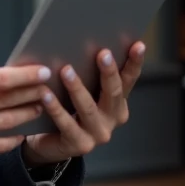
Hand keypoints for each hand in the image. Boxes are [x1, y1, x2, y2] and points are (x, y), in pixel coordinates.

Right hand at [0, 66, 50, 160]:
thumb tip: (7, 78)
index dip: (25, 75)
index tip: (43, 71)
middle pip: (7, 100)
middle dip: (32, 93)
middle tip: (49, 89)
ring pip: (5, 122)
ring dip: (26, 114)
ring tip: (39, 107)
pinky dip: (11, 140)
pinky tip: (21, 134)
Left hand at [21, 42, 145, 166]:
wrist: (51, 143)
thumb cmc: (68, 109)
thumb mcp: (83, 91)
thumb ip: (88, 74)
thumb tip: (82, 40)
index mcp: (117, 103)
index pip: (129, 80)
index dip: (134, 63)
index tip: (138, 44)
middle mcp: (112, 119)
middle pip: (113, 93)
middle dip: (109, 72)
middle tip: (103, 53)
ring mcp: (98, 134)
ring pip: (88, 108)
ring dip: (77, 88)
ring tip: (66, 70)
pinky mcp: (79, 145)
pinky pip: (66, 123)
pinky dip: (55, 108)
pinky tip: (46, 94)